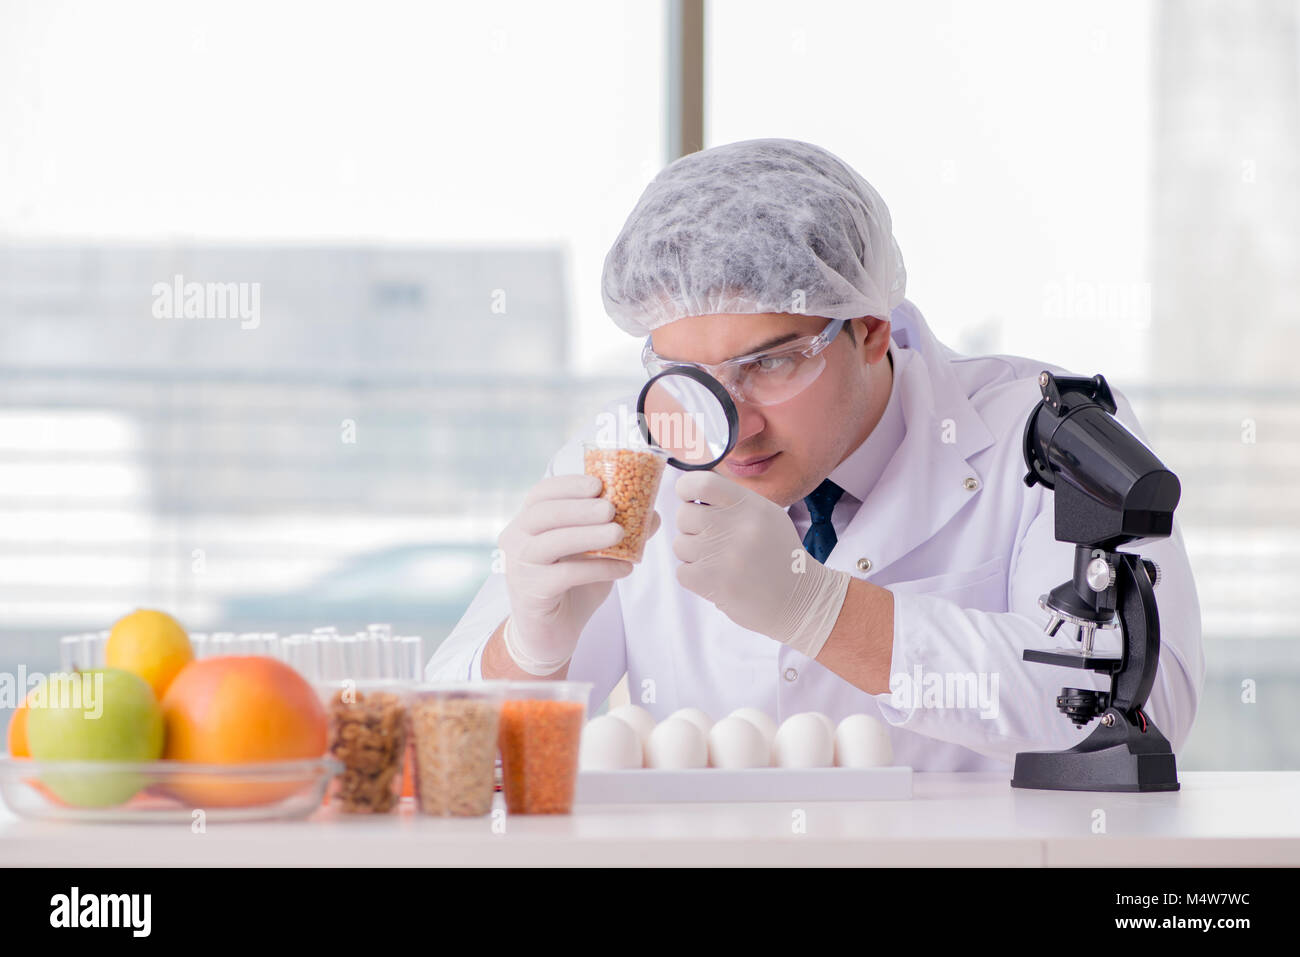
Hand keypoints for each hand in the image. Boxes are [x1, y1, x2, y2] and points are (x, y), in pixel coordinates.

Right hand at [498, 473, 660, 673]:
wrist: (551, 634)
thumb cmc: (572, 586)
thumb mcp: (596, 554)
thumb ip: (619, 533)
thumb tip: (654, 515)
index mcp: (529, 523)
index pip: (542, 493)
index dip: (568, 485)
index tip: (598, 484)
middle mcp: (517, 540)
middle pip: (543, 514)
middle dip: (579, 507)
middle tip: (611, 508)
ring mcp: (520, 567)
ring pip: (550, 542)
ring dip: (587, 535)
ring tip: (619, 533)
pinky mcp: (531, 593)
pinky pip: (564, 576)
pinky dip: (596, 569)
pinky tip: (622, 569)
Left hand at [672, 470, 850, 656]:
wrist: (799, 599)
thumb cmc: (777, 555)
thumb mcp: (766, 516)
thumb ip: (732, 501)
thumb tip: (690, 490)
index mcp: (749, 505)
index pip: (700, 483)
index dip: (686, 489)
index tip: (690, 500)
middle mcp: (735, 525)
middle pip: (684, 515)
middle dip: (691, 528)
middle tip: (711, 540)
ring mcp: (722, 554)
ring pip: (680, 544)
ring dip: (693, 555)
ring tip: (719, 562)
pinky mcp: (712, 582)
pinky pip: (682, 571)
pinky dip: (694, 577)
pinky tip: (717, 578)